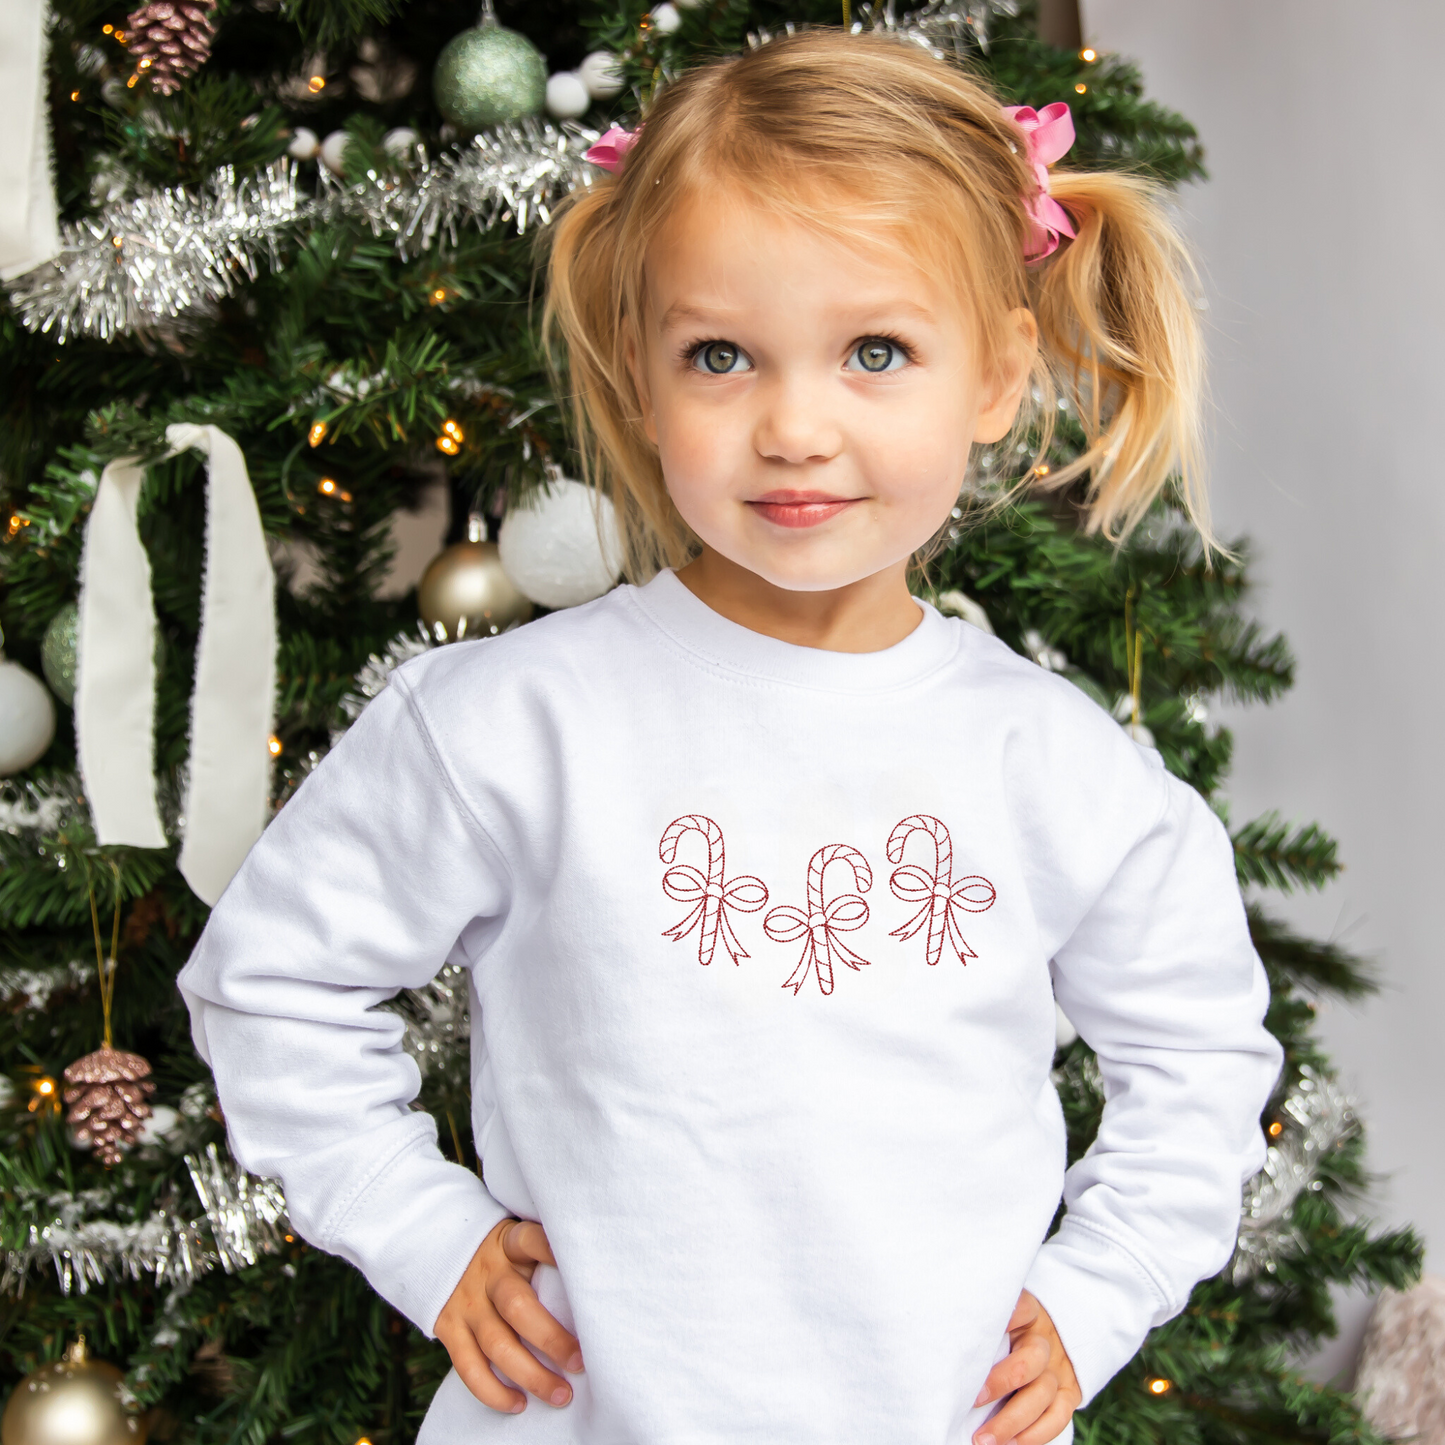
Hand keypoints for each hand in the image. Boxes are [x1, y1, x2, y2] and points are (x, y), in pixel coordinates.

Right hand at [434, 1217, 583, 1414]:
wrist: (443, 1255)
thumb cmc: (501, 1255)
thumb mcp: (518, 1242)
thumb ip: (545, 1255)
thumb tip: (596, 1279)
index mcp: (508, 1244)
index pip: (531, 1241)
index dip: (553, 1253)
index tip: (587, 1272)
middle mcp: (486, 1272)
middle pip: (517, 1307)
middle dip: (551, 1340)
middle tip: (580, 1363)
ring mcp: (465, 1302)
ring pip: (497, 1344)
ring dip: (531, 1375)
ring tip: (561, 1394)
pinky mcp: (449, 1329)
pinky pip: (469, 1367)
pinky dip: (493, 1391)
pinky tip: (519, 1403)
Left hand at [971, 1290, 1080, 1444]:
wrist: (1056, 1341)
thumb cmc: (1012, 1330)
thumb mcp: (1003, 1317)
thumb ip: (985, 1326)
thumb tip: (945, 1343)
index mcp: (1029, 1314)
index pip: (1022, 1308)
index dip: (1007, 1318)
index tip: (978, 1334)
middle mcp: (1045, 1341)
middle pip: (1030, 1360)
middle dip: (1001, 1382)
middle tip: (974, 1400)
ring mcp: (1059, 1368)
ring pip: (1042, 1394)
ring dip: (1012, 1421)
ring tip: (984, 1439)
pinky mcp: (1069, 1393)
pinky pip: (1058, 1417)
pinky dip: (1035, 1435)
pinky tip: (1010, 1444)